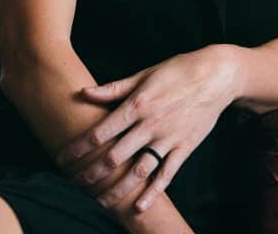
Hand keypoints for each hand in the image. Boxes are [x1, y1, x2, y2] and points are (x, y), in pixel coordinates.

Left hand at [54, 46, 237, 214]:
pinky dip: (152, 193)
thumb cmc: (177, 71)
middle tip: (74, 185)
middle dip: (90, 174)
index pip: (99, 132)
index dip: (78, 148)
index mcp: (136, 105)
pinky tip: (138, 207)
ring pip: (137, 171)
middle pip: (114, 156)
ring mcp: (167, 138)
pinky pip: (166, 175)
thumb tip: (84, 92)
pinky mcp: (184, 148)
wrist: (215, 75)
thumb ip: (114, 88)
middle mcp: (149, 124)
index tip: (62, 159)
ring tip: (99, 202)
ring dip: (116, 190)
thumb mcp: (144, 74)